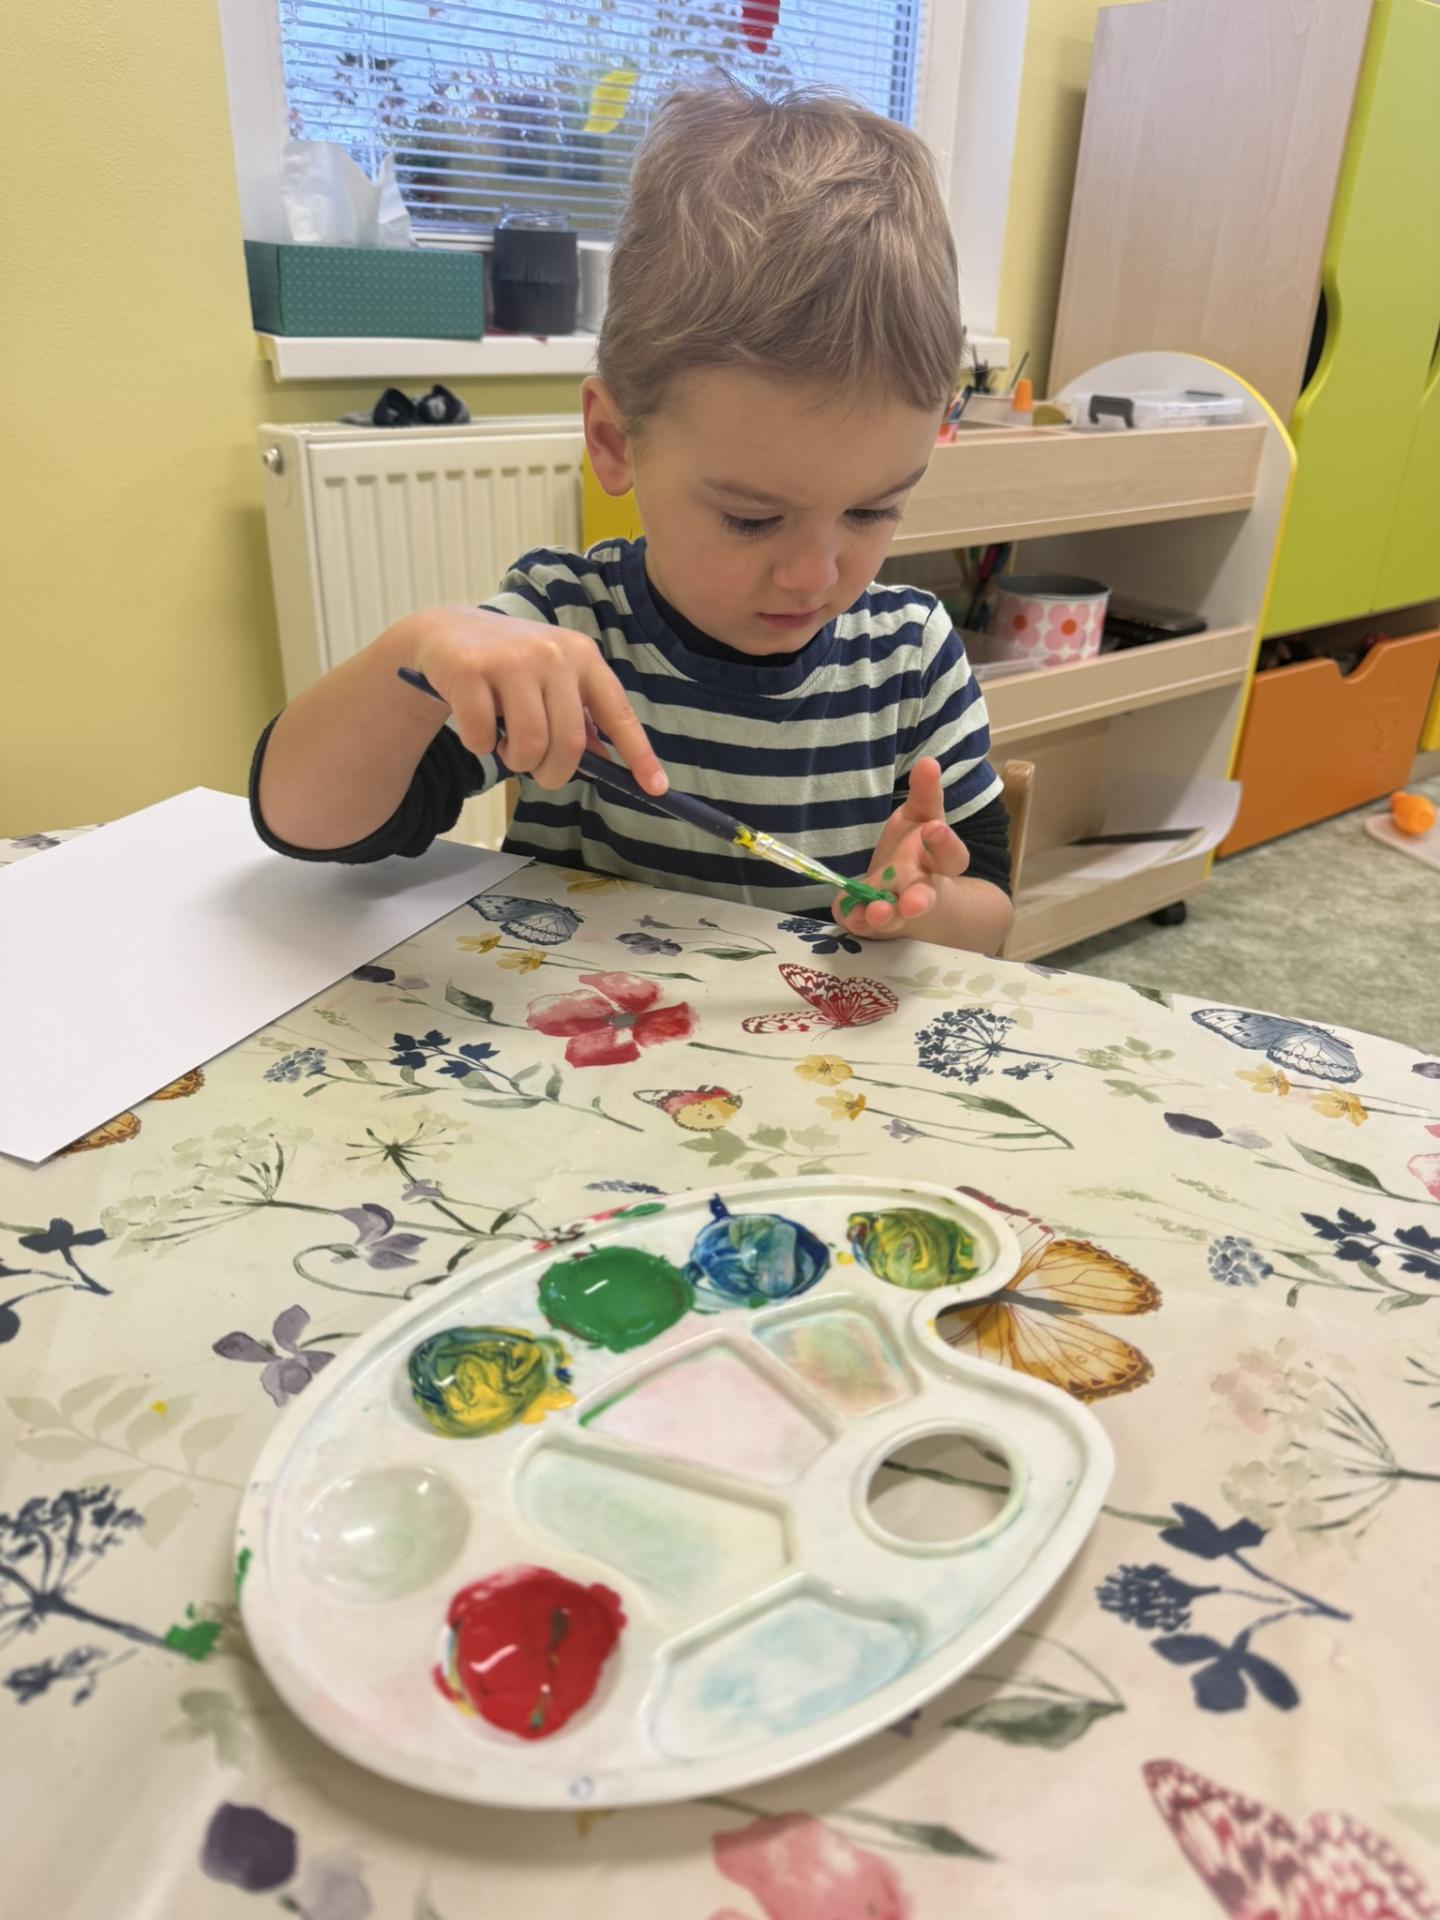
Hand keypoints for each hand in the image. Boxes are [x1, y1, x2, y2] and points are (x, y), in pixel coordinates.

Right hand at [409, 607, 666, 794]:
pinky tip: (477, 726)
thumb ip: (579, 718)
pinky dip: (479, 746)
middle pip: (569, 743)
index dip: (639, 755)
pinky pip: (483, 738)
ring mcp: (511, 659)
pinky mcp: (471, 671)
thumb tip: (609, 763)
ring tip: (507, 745)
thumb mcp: (553, 681)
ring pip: (529, 745)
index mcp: (583, 657)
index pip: (618, 713)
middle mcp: (553, 653)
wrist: (447, 632)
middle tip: (537, 771)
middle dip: (553, 773)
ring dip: (516, 761)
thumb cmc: (509, 666)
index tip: (657, 789)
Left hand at [831, 757, 969, 936]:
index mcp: (939, 861)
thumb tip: (929, 761)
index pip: (951, 855)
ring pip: (896, 916)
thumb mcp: (922, 816)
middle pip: (925, 896)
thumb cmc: (915, 848)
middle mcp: (922, 889)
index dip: (944, 843)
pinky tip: (850, 917)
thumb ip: (926, 793)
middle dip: (918, 899)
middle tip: (913, 902)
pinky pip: (865, 924)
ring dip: (886, 915)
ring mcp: (898, 910)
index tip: (934, 829)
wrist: (906, 894)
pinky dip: (858, 921)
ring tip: (877, 912)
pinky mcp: (872, 921)